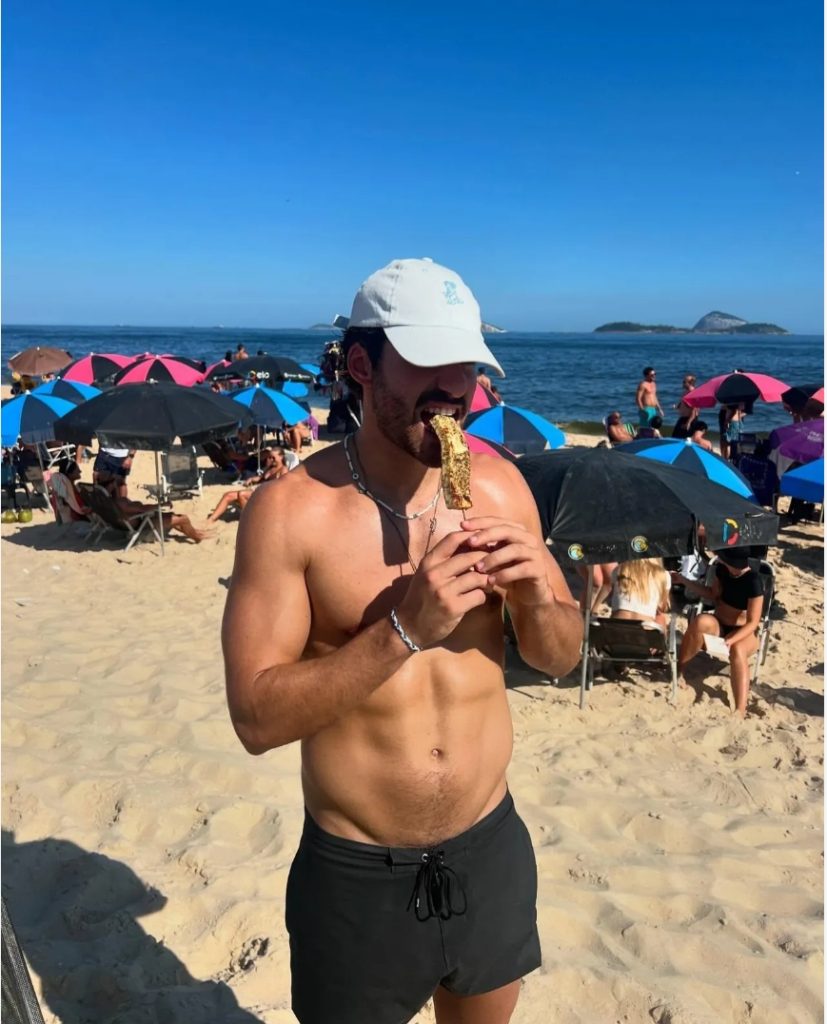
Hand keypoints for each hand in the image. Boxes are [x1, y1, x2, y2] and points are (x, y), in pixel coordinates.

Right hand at [395, 530, 491, 647]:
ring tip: (488, 583)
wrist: (410, 626)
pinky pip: (478, 596)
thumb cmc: (421, 597)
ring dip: (486, 580)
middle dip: (485, 559)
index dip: (471, 536)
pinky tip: (479, 597)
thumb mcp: (426, 573)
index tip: (483, 540)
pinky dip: (482, 596)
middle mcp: (434, 574)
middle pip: (470, 557)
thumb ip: (444, 560)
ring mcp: (443, 591)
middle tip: (493, 564)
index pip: (453, 539)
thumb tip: (471, 545)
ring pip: (477, 576)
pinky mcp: (453, 607)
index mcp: (428, 562)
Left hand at [459, 516, 552, 607]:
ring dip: (494, 558)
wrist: (526, 595)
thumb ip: (481, 547)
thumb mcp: (491, 558)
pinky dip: (505, 574)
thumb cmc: (505, 573)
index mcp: (515, 531)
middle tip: (470, 542)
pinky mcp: (539, 570)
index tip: (462, 525)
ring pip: (515, 549)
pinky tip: (491, 581)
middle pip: (507, 530)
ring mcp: (535, 553)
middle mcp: (527, 538)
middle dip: (487, 535)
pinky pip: (522, 568)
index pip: (497, 520)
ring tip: (478, 568)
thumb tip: (458, 537)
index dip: (480, 521)